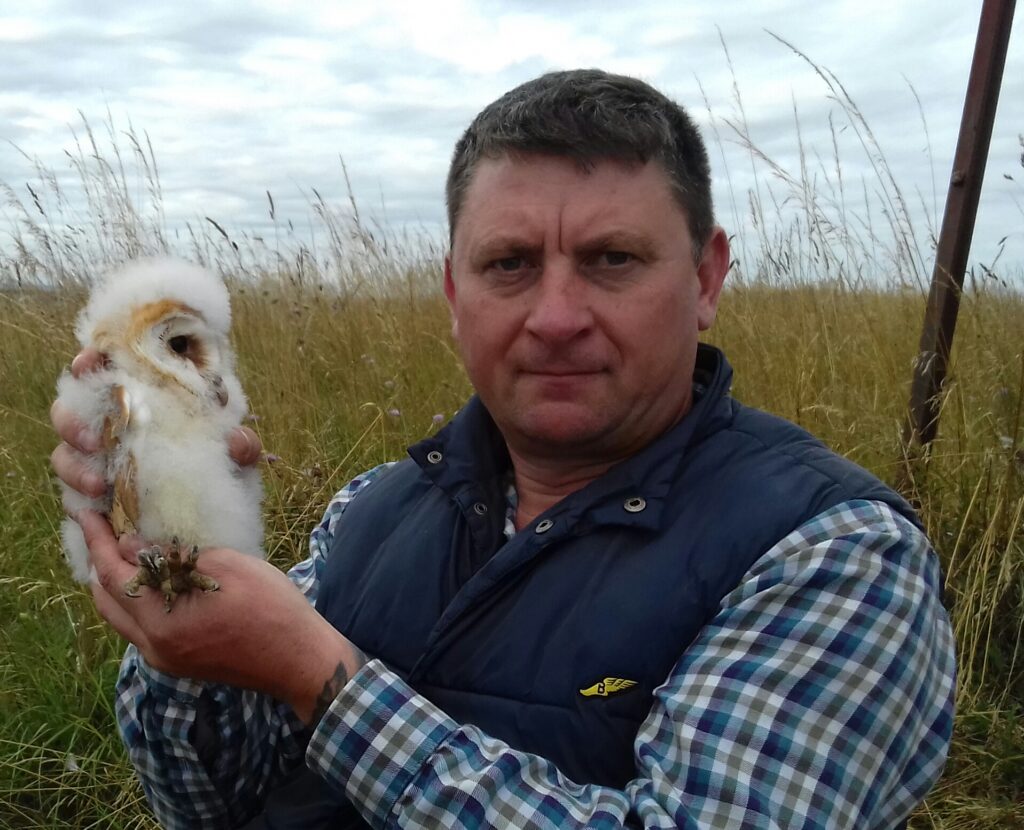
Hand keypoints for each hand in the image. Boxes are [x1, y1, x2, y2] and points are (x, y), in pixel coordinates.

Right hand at [50, 348, 263, 497]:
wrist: (215, 505)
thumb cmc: (220, 458)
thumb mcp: (235, 448)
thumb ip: (240, 443)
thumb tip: (236, 443)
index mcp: (139, 397)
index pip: (102, 369)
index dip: (88, 362)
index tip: (88, 364)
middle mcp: (110, 423)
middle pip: (68, 411)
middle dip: (71, 422)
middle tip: (92, 440)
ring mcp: (96, 458)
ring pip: (64, 453)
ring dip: (74, 467)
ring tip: (99, 485)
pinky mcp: (93, 492)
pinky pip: (71, 494)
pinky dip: (77, 500)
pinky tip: (95, 509)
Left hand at [78, 509, 365, 723]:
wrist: (300, 659)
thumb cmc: (271, 607)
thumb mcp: (226, 566)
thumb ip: (174, 556)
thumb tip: (132, 544)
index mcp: (161, 622)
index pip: (112, 575)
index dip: (97, 541)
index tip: (87, 514)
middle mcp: (154, 646)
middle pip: (107, 603)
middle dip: (100, 564)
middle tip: (104, 532)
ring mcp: (166, 659)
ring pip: (122, 618)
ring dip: (117, 585)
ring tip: (124, 552)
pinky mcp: (181, 663)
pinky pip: (142, 629)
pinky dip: (137, 602)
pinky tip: (153, 581)